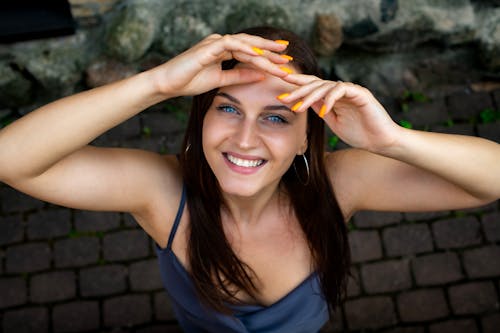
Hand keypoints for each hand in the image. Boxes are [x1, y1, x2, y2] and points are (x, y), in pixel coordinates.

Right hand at [150, 33, 290, 97]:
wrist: (168, 84)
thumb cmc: (190, 81)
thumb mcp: (220, 80)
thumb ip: (240, 76)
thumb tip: (260, 76)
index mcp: (223, 49)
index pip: (249, 52)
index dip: (267, 57)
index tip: (283, 64)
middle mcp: (220, 43)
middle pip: (250, 45)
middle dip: (270, 50)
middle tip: (288, 56)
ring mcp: (214, 43)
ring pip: (244, 44)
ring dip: (262, 51)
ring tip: (279, 57)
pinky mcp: (208, 47)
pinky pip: (231, 44)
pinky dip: (246, 49)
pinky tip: (259, 56)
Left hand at [278, 75, 402, 151]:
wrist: (381, 142)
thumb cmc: (359, 134)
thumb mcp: (332, 121)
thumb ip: (320, 109)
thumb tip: (302, 101)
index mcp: (333, 96)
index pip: (312, 87)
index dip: (296, 88)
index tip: (280, 94)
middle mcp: (341, 90)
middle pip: (315, 83)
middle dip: (297, 89)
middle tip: (283, 97)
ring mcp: (351, 90)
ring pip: (326, 86)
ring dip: (310, 96)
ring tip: (298, 107)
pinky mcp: (361, 93)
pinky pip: (342, 90)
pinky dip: (330, 99)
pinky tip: (322, 111)